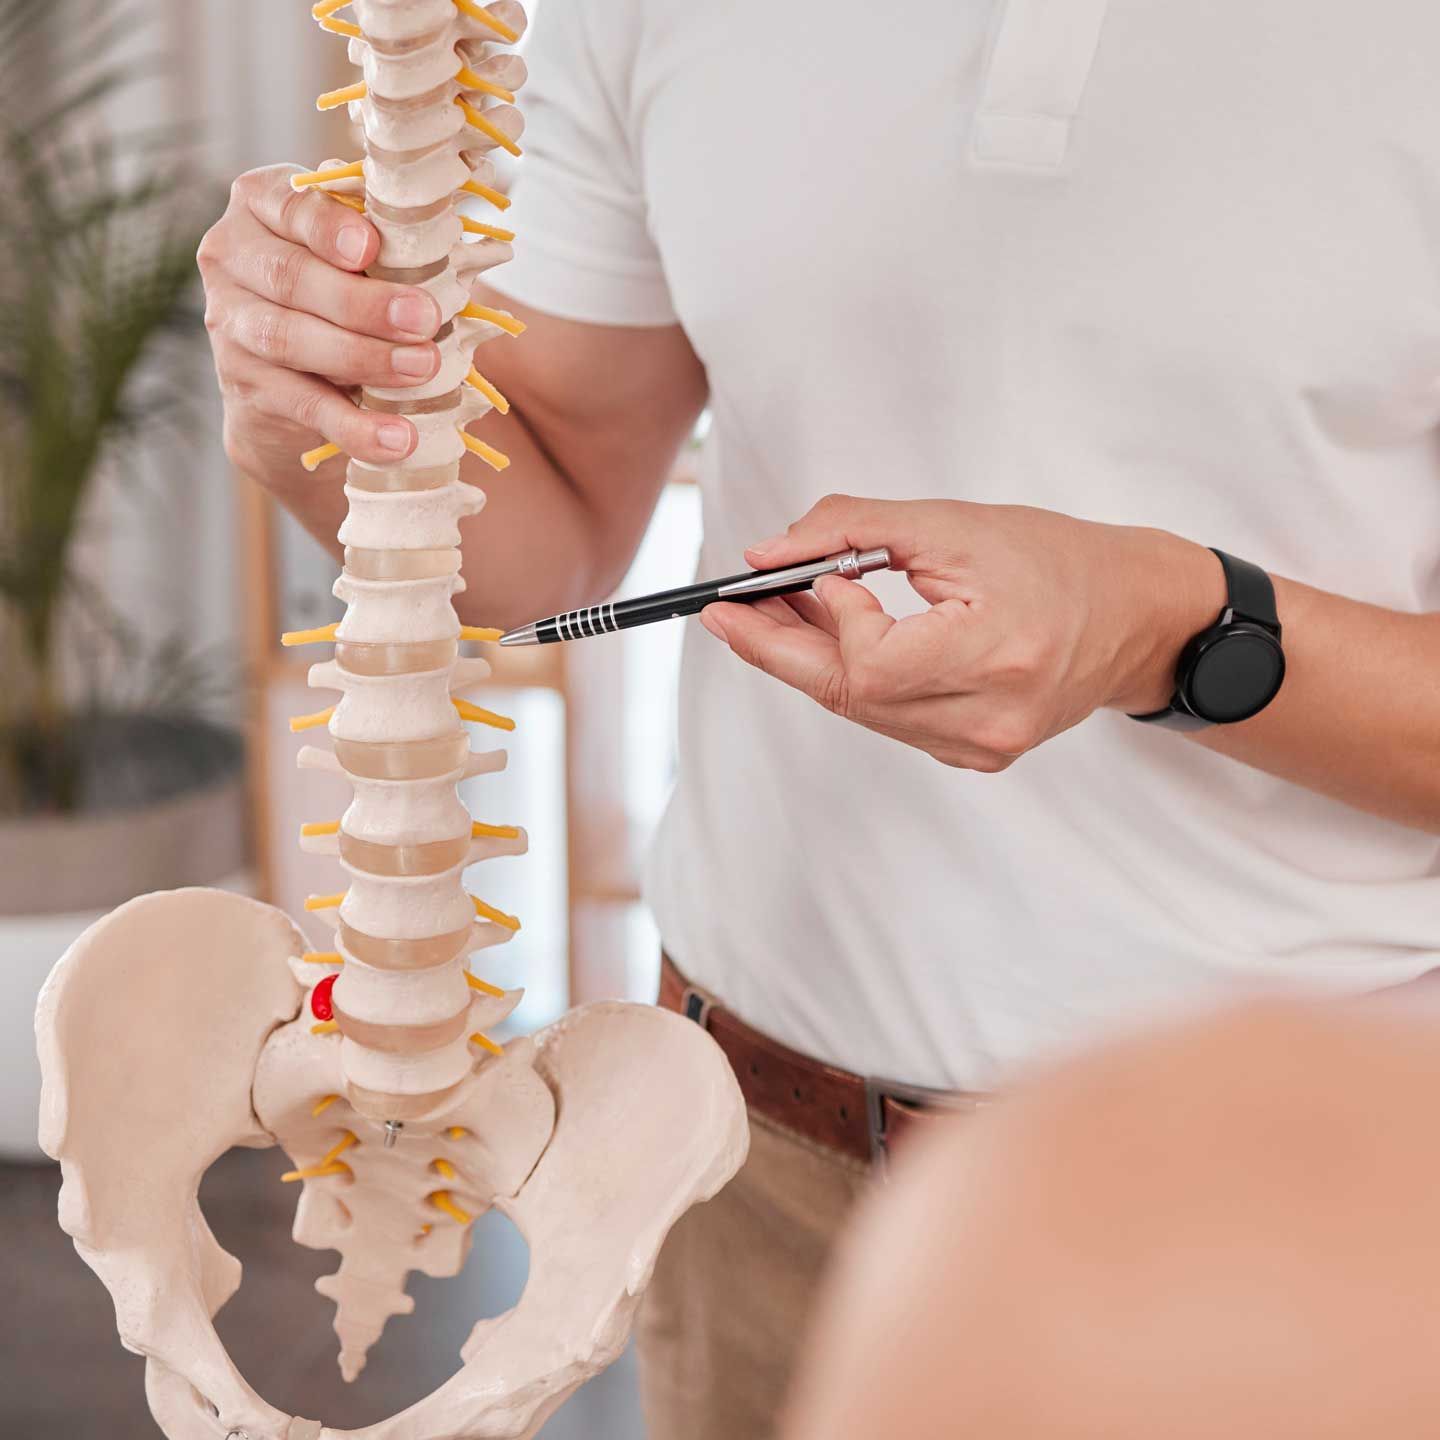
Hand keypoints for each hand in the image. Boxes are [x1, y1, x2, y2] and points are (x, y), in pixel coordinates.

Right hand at [197, 164, 444, 483]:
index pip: (288, 205)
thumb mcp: (367, 258)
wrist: (298, 384)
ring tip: (422, 369)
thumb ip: (392, 238)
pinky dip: (354, 426)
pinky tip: (397, 439)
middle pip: (291, 276)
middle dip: (362, 302)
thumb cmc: (350, 297)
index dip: (328, 227)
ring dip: (362, 356)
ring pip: (288, 338)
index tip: (371, 249)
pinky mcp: (245, 384)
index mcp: (262, 203)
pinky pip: (303, 405)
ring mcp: (230, 322)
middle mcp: (232, 256)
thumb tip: (456, 231)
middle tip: (424, 320)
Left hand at [700, 496, 1224, 770]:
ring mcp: (982, 748)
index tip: (811, 577)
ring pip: (861, 711)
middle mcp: (990, 720)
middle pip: (850, 697)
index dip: (828, 623)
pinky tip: (835, 635)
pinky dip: (853, 677)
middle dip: (777, 649)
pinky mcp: (973, 755)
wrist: (1131, 615)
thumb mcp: (953, 525)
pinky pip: (888, 718)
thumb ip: (853, 529)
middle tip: (723, 612)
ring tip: (777, 608)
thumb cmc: (1054, 559)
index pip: (871, 665)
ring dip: (811, 659)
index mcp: (997, 657)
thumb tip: (767, 554)